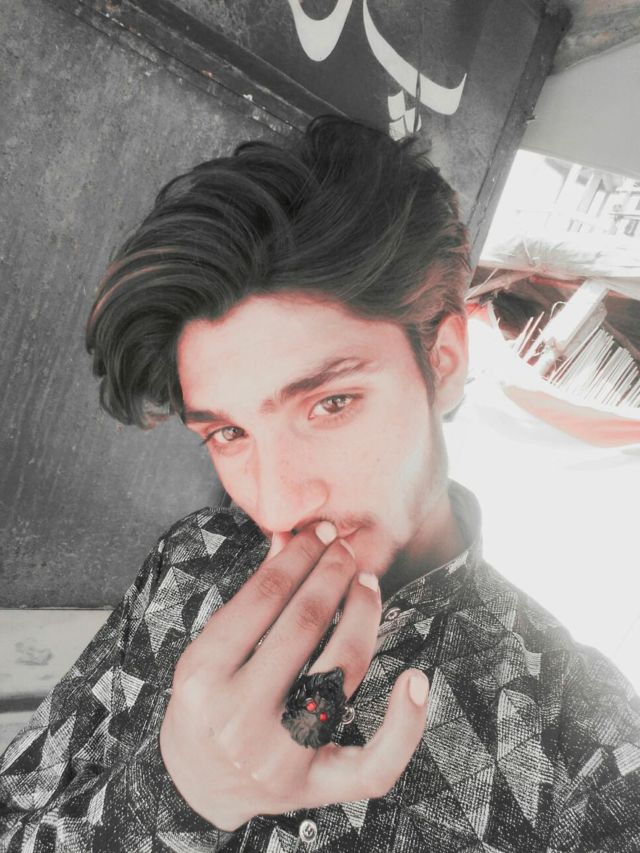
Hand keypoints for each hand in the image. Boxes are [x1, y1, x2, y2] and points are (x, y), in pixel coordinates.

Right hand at [159, 521, 429, 830]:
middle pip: (304, 623)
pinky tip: (416, 679)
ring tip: (365, 582)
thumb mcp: (207, 651)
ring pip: (342, 669)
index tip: (317, 533)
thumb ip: (249, 601)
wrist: (197, 785)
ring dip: (363, 613)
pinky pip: (373, 763)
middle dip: (331, 573)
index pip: (264, 597)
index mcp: (202, 677)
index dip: (298, 555)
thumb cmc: (204, 705)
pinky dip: (404, 725)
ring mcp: (279, 755)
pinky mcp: (314, 786)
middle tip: (344, 548)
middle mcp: (238, 717)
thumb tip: (289, 537)